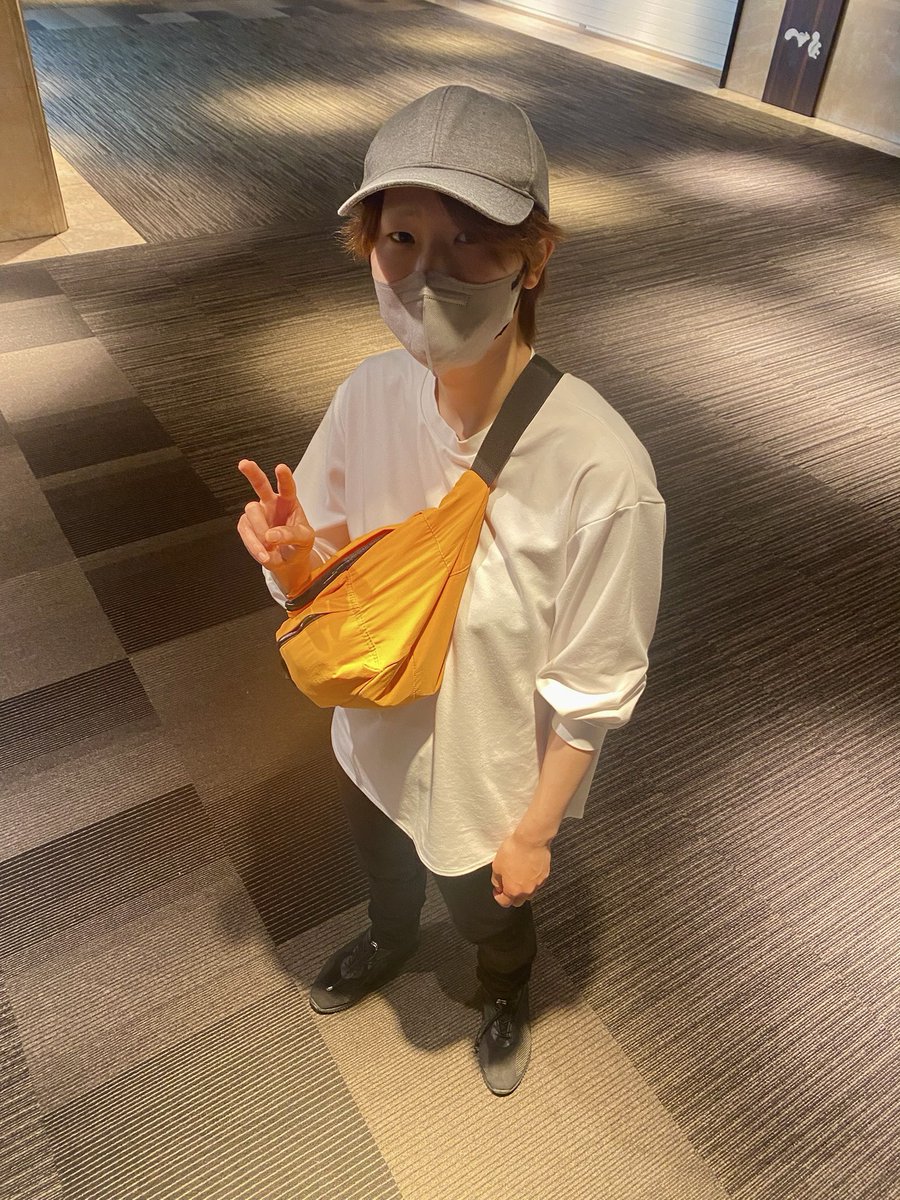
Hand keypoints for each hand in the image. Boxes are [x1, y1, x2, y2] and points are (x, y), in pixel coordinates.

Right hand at [237, 459, 314, 581]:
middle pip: (260, 484)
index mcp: (289, 502)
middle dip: (252, 474)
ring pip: (252, 512)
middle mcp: (272, 504)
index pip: (287, 487)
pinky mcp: (247, 526)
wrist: (289, 561)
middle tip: (244, 464)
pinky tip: (264, 553)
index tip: (281, 468)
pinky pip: (245, 531)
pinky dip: (254, 545)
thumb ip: (291, 535)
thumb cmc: (299, 545)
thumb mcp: (304, 540)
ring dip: (261, 531)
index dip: (284, 478)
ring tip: (271, 547)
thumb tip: (271, 535)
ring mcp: (258, 514)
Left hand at [491, 833, 550, 907]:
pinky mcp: (545, 875)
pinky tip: (527, 869)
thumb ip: (496, 880)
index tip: (497, 891)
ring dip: (522, 889)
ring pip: (529, 893)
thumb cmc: (514, 851)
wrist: (532, 840)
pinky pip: (537, 883)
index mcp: (513, 891)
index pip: (504, 903)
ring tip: (517, 875)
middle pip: (518, 902)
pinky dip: (531, 880)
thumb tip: (498, 885)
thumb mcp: (496, 865)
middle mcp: (527, 891)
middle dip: (511, 896)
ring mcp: (538, 884)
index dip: (498, 897)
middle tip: (506, 884)